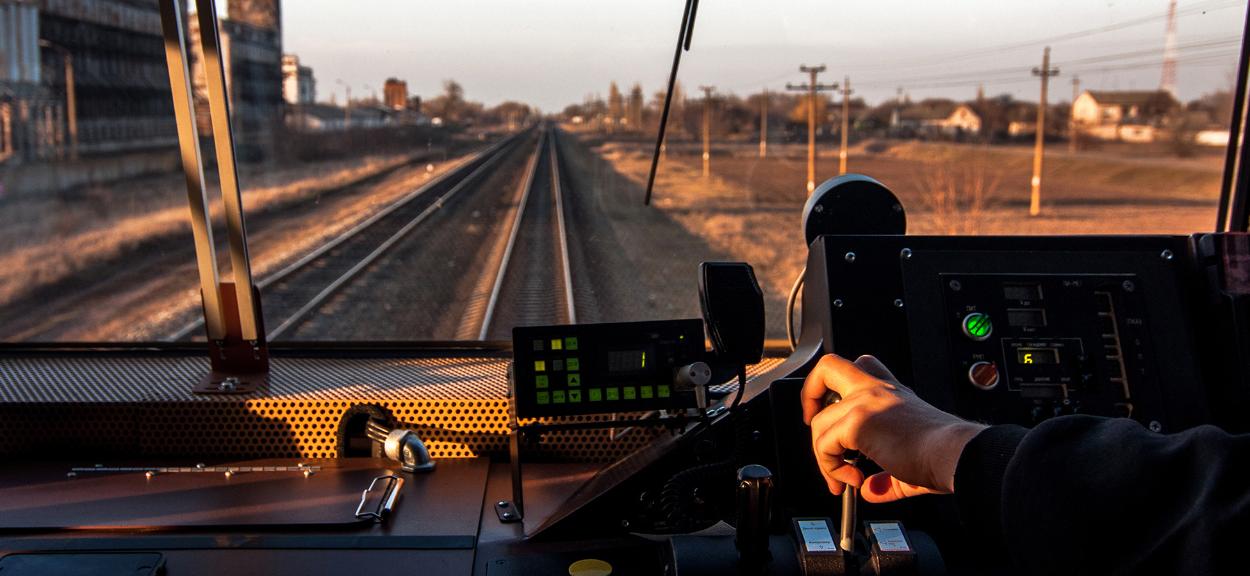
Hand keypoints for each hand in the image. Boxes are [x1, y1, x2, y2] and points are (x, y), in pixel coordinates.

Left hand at [802, 354, 985, 502]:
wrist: (956, 456)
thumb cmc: (946, 455)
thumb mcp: (909, 460)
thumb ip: (887, 476)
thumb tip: (872, 490)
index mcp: (892, 392)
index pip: (860, 367)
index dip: (838, 386)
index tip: (834, 413)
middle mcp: (877, 389)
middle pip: (827, 367)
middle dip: (809, 394)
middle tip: (814, 424)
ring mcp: (865, 402)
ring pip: (819, 421)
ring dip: (823, 455)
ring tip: (845, 477)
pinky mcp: (858, 422)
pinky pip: (824, 444)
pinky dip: (830, 467)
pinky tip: (852, 480)